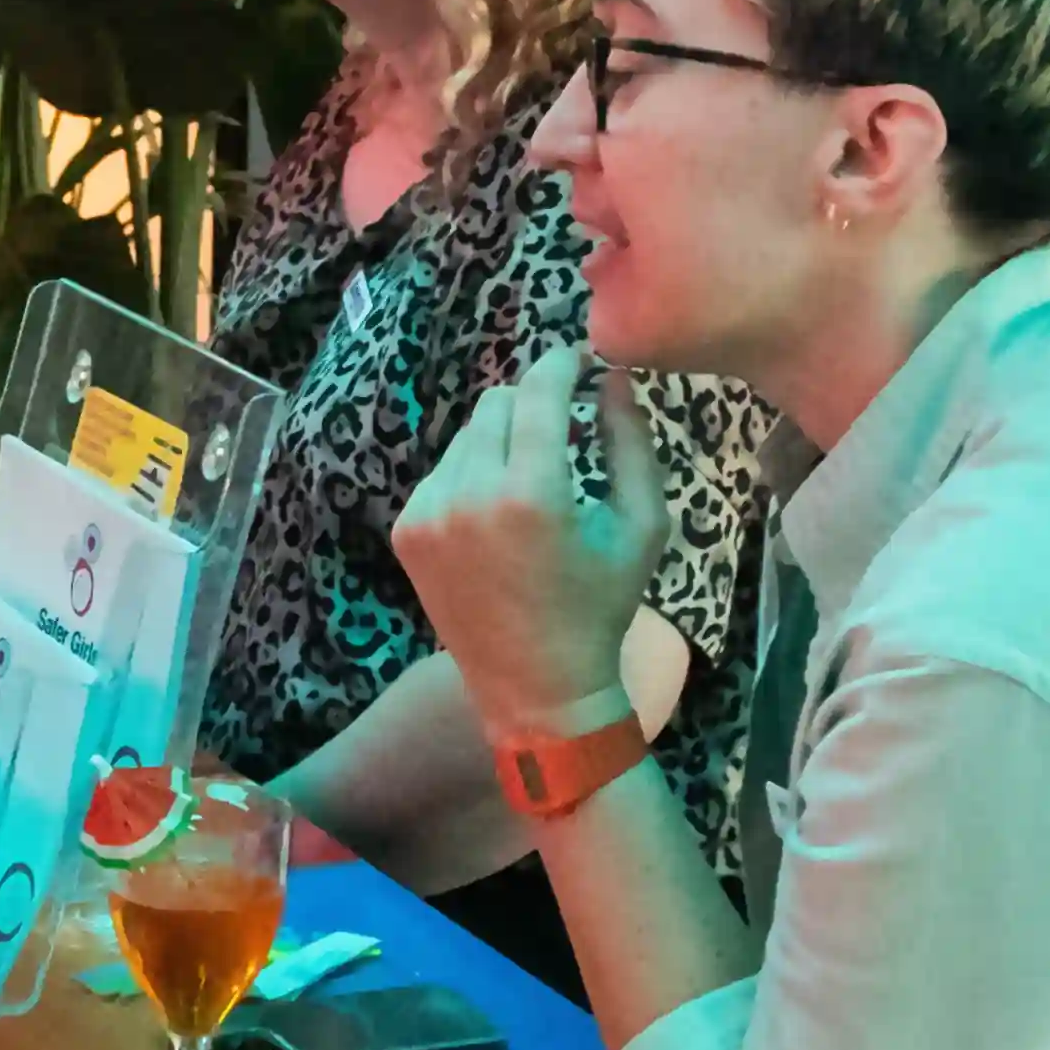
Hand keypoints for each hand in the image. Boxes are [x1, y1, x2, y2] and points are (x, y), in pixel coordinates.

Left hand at [392, 342, 666, 734]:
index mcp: (532, 493)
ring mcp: (428, 512)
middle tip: (565, 425)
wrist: (536, 686)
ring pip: (468, 435)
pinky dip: (474, 474)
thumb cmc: (601, 607)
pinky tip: (499, 514)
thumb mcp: (641, 526)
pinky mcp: (407, 530)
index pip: (539, 390)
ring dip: (504, 438)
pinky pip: (443, 471)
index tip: (580, 362)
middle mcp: (469, 494)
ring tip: (534, 477)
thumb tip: (613, 380)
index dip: (562, 364)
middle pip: (498, 403)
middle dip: (534, 403)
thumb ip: (631, 443)